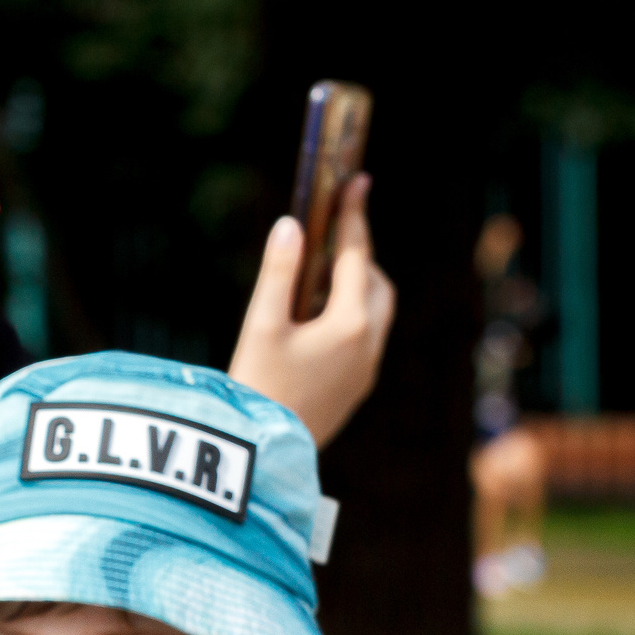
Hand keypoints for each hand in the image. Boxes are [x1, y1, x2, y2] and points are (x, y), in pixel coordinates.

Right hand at [226, 176, 394, 447]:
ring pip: (375, 314)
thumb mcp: (261, 325)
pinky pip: (364, 340)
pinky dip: (350, 318)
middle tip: (332, 238)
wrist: (264, 452)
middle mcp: (368, 345)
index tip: (357, 182)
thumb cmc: (257, 386)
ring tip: (320, 281)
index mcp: (350, 323)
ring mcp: (366, 370)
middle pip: (378, 285)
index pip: (357, 257)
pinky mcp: (356, 389)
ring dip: (358, 289)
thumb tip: (291, 224)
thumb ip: (278, 272)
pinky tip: (316, 325)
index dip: (355, 217)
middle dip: (360, 257)